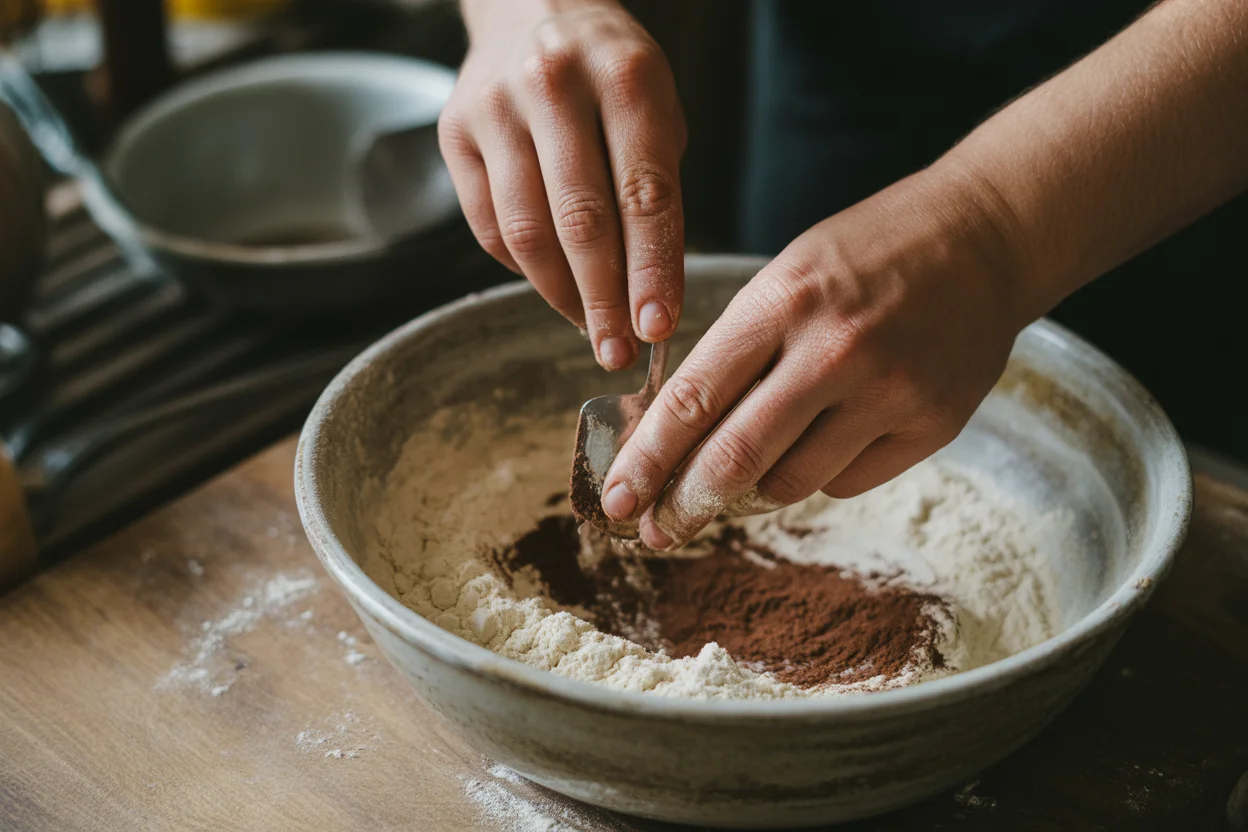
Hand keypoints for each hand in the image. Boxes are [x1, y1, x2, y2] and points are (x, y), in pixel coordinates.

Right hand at [440, 0, 686, 369]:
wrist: (531, 7)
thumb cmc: (609, 73)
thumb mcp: (655, 109)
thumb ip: (654, 190)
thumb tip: (649, 296)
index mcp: (624, 77)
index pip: (642, 195)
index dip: (652, 271)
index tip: (659, 329)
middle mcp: (553, 87)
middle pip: (580, 221)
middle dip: (604, 300)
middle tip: (619, 352)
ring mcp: (495, 109)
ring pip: (525, 232)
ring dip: (561, 296)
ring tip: (590, 329)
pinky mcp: (453, 131)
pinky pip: (489, 225)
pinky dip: (524, 268)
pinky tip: (554, 286)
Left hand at [600, 166, 1028, 548]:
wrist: (986, 237)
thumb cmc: (866, 254)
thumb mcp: (786, 277)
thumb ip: (735, 353)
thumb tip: (673, 437)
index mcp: (782, 301)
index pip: (692, 399)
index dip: (646, 460)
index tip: (616, 499)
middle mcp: (834, 350)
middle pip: (735, 458)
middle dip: (684, 505)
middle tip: (656, 531)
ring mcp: (889, 392)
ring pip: (789, 482)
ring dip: (756, 486)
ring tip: (757, 460)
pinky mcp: (931, 425)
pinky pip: (846, 482)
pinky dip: (821, 472)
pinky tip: (832, 434)